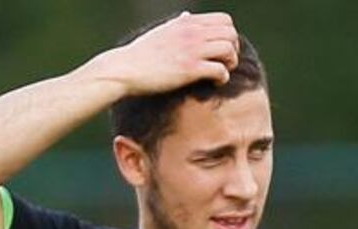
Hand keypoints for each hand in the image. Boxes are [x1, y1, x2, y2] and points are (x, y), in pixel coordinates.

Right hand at [95, 11, 239, 96]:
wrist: (124, 70)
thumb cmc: (141, 55)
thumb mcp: (161, 32)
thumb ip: (178, 24)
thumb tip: (186, 16)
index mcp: (186, 23)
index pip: (225, 20)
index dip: (229, 35)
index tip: (221, 50)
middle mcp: (191, 32)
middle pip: (231, 33)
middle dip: (233, 49)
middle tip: (224, 63)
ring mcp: (191, 50)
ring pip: (229, 49)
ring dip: (230, 63)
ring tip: (221, 73)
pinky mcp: (189, 70)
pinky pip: (220, 70)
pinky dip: (223, 78)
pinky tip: (214, 83)